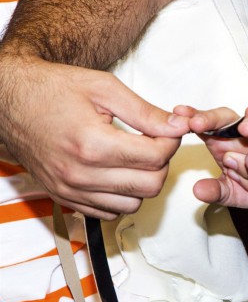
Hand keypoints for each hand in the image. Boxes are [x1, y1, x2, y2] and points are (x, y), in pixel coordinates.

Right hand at [0, 55, 189, 219]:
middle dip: (162, 164)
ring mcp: (71, 190)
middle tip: (154, 143)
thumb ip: (146, 112)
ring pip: (133, 204)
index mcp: (92, 144)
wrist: (10, 100)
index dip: (171, 142)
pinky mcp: (66, 199)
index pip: (155, 158)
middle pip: (150, 186)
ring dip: (143, 183)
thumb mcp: (105, 89)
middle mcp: (80, 174)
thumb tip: (179, 126)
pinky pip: (110, 212)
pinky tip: (118, 172)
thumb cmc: (53, 89)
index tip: (169, 130)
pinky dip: (122, 197)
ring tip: (135, 157)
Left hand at [175, 105, 247, 208]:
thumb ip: (217, 191)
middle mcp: (245, 132)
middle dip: (213, 118)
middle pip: (227, 116)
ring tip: (247, 129)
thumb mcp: (234, 194)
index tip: (179, 115)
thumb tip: (197, 190)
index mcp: (225, 141)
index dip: (193, 119)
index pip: (206, 125)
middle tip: (198, 123)